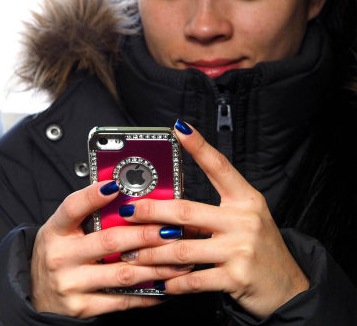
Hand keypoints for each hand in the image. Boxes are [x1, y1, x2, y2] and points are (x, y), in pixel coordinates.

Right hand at [30, 181, 190, 317]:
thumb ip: (88, 212)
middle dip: (145, 235)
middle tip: (171, 230)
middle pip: (109, 241)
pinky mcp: (81, 308)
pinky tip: (164, 286)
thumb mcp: (65, 229)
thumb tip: (123, 191)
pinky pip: (121, 301)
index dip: (93, 196)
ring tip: (179, 260)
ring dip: (155, 266)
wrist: (38, 293)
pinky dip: (146, 294)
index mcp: (56, 231)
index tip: (116, 186)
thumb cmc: (60, 253)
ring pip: (122, 273)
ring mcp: (71, 285)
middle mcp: (60, 257)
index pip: (72, 208)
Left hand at [119, 121, 308, 318]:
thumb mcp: (244, 220)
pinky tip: (161, 281)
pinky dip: (173, 281)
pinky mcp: (236, 277)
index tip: (180, 129)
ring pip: (182, 248)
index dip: (199, 147)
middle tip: (128, 211)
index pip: (219, 167)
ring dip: (152, 253)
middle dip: (151, 211)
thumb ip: (213, 212)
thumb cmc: (260, 247)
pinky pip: (194, 279)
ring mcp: (241, 249)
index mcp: (246, 199)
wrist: (288, 286)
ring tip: (133, 253)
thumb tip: (171, 211)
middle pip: (187, 211)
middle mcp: (244, 219)